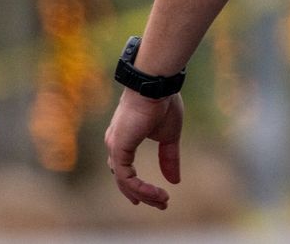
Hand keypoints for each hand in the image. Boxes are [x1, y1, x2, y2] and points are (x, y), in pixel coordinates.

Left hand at [104, 89, 182, 208]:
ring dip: (144, 193)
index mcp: (124, 138)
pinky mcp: (118, 149)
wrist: (156, 86)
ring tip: (162, 200)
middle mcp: (115, 144)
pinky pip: (126, 178)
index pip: (124, 169)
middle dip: (141, 194)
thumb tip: (175, 180)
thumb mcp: (169, 136)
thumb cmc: (162, 103)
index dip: (136, 184)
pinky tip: (154, 192)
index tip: (154, 195)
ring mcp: (114, 147)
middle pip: (123, 179)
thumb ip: (169, 158)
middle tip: (160, 203)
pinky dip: (140, 188)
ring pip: (124, 182)